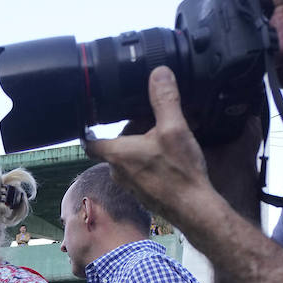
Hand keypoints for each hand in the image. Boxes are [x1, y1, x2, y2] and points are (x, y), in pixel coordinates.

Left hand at [85, 67, 260, 223]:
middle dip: (129, 132)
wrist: (194, 208)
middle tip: (149, 121)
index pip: (89, 140)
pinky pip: (140, 171)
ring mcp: (129, 184)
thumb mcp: (174, 128)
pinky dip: (149, 161)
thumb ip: (164, 99)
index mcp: (116, 154)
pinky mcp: (142, 192)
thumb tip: (159, 73)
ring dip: (141, 146)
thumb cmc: (179, 172)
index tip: (95, 116)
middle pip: (114, 145)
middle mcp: (116, 171)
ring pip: (128, 158)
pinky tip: (169, 157)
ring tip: (164, 137)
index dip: (89, 127)